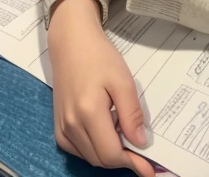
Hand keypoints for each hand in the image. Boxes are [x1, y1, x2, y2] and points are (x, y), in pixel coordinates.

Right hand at [48, 0, 154, 176]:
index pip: (111, 153)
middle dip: (123, 160)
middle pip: (101, 159)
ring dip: (110, 154)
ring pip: (90, 156)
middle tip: (143, 155)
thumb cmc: (99, 57)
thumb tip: (140, 142)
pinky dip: (95, 149)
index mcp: (88, 113)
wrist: (71, 43)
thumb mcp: (122, 80)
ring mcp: (62, 128)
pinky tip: (108, 133)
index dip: (132, 162)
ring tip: (127, 138)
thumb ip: (131, 113)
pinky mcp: (58, 127)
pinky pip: (79, 150)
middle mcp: (71, 125)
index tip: (150, 168)